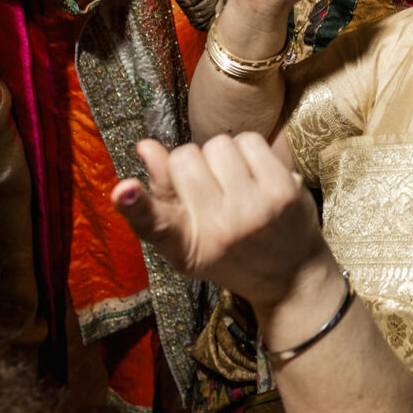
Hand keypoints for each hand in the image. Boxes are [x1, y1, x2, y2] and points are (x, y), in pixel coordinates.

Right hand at [113, 131, 328, 304]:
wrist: (289, 273)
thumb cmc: (226, 248)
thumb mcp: (185, 237)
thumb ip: (160, 194)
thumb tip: (146, 145)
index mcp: (186, 246)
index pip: (154, 223)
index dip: (134, 204)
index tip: (123, 189)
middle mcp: (220, 229)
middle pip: (185, 157)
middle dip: (191, 164)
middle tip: (208, 188)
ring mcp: (255, 209)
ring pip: (218, 144)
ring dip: (221, 156)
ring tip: (231, 182)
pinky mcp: (284, 190)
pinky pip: (249, 140)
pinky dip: (247, 149)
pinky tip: (252, 174)